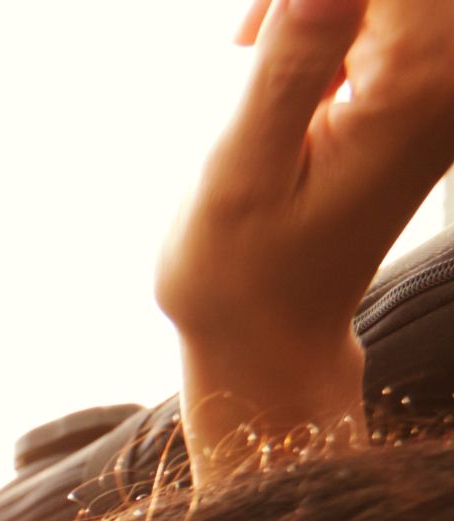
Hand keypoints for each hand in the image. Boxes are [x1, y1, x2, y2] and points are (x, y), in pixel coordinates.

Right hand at [159, 0, 453, 479]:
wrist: (270, 332)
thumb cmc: (243, 270)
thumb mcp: (244, 169)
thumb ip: (290, 63)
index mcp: (415, 85)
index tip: (260, 36)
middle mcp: (450, 75)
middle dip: (311, 0)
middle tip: (252, 41)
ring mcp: (444, 83)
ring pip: (388, 0)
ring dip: (316, 8)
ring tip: (256, 49)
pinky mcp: (425, 86)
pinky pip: (390, 19)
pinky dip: (332, 21)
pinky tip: (288, 63)